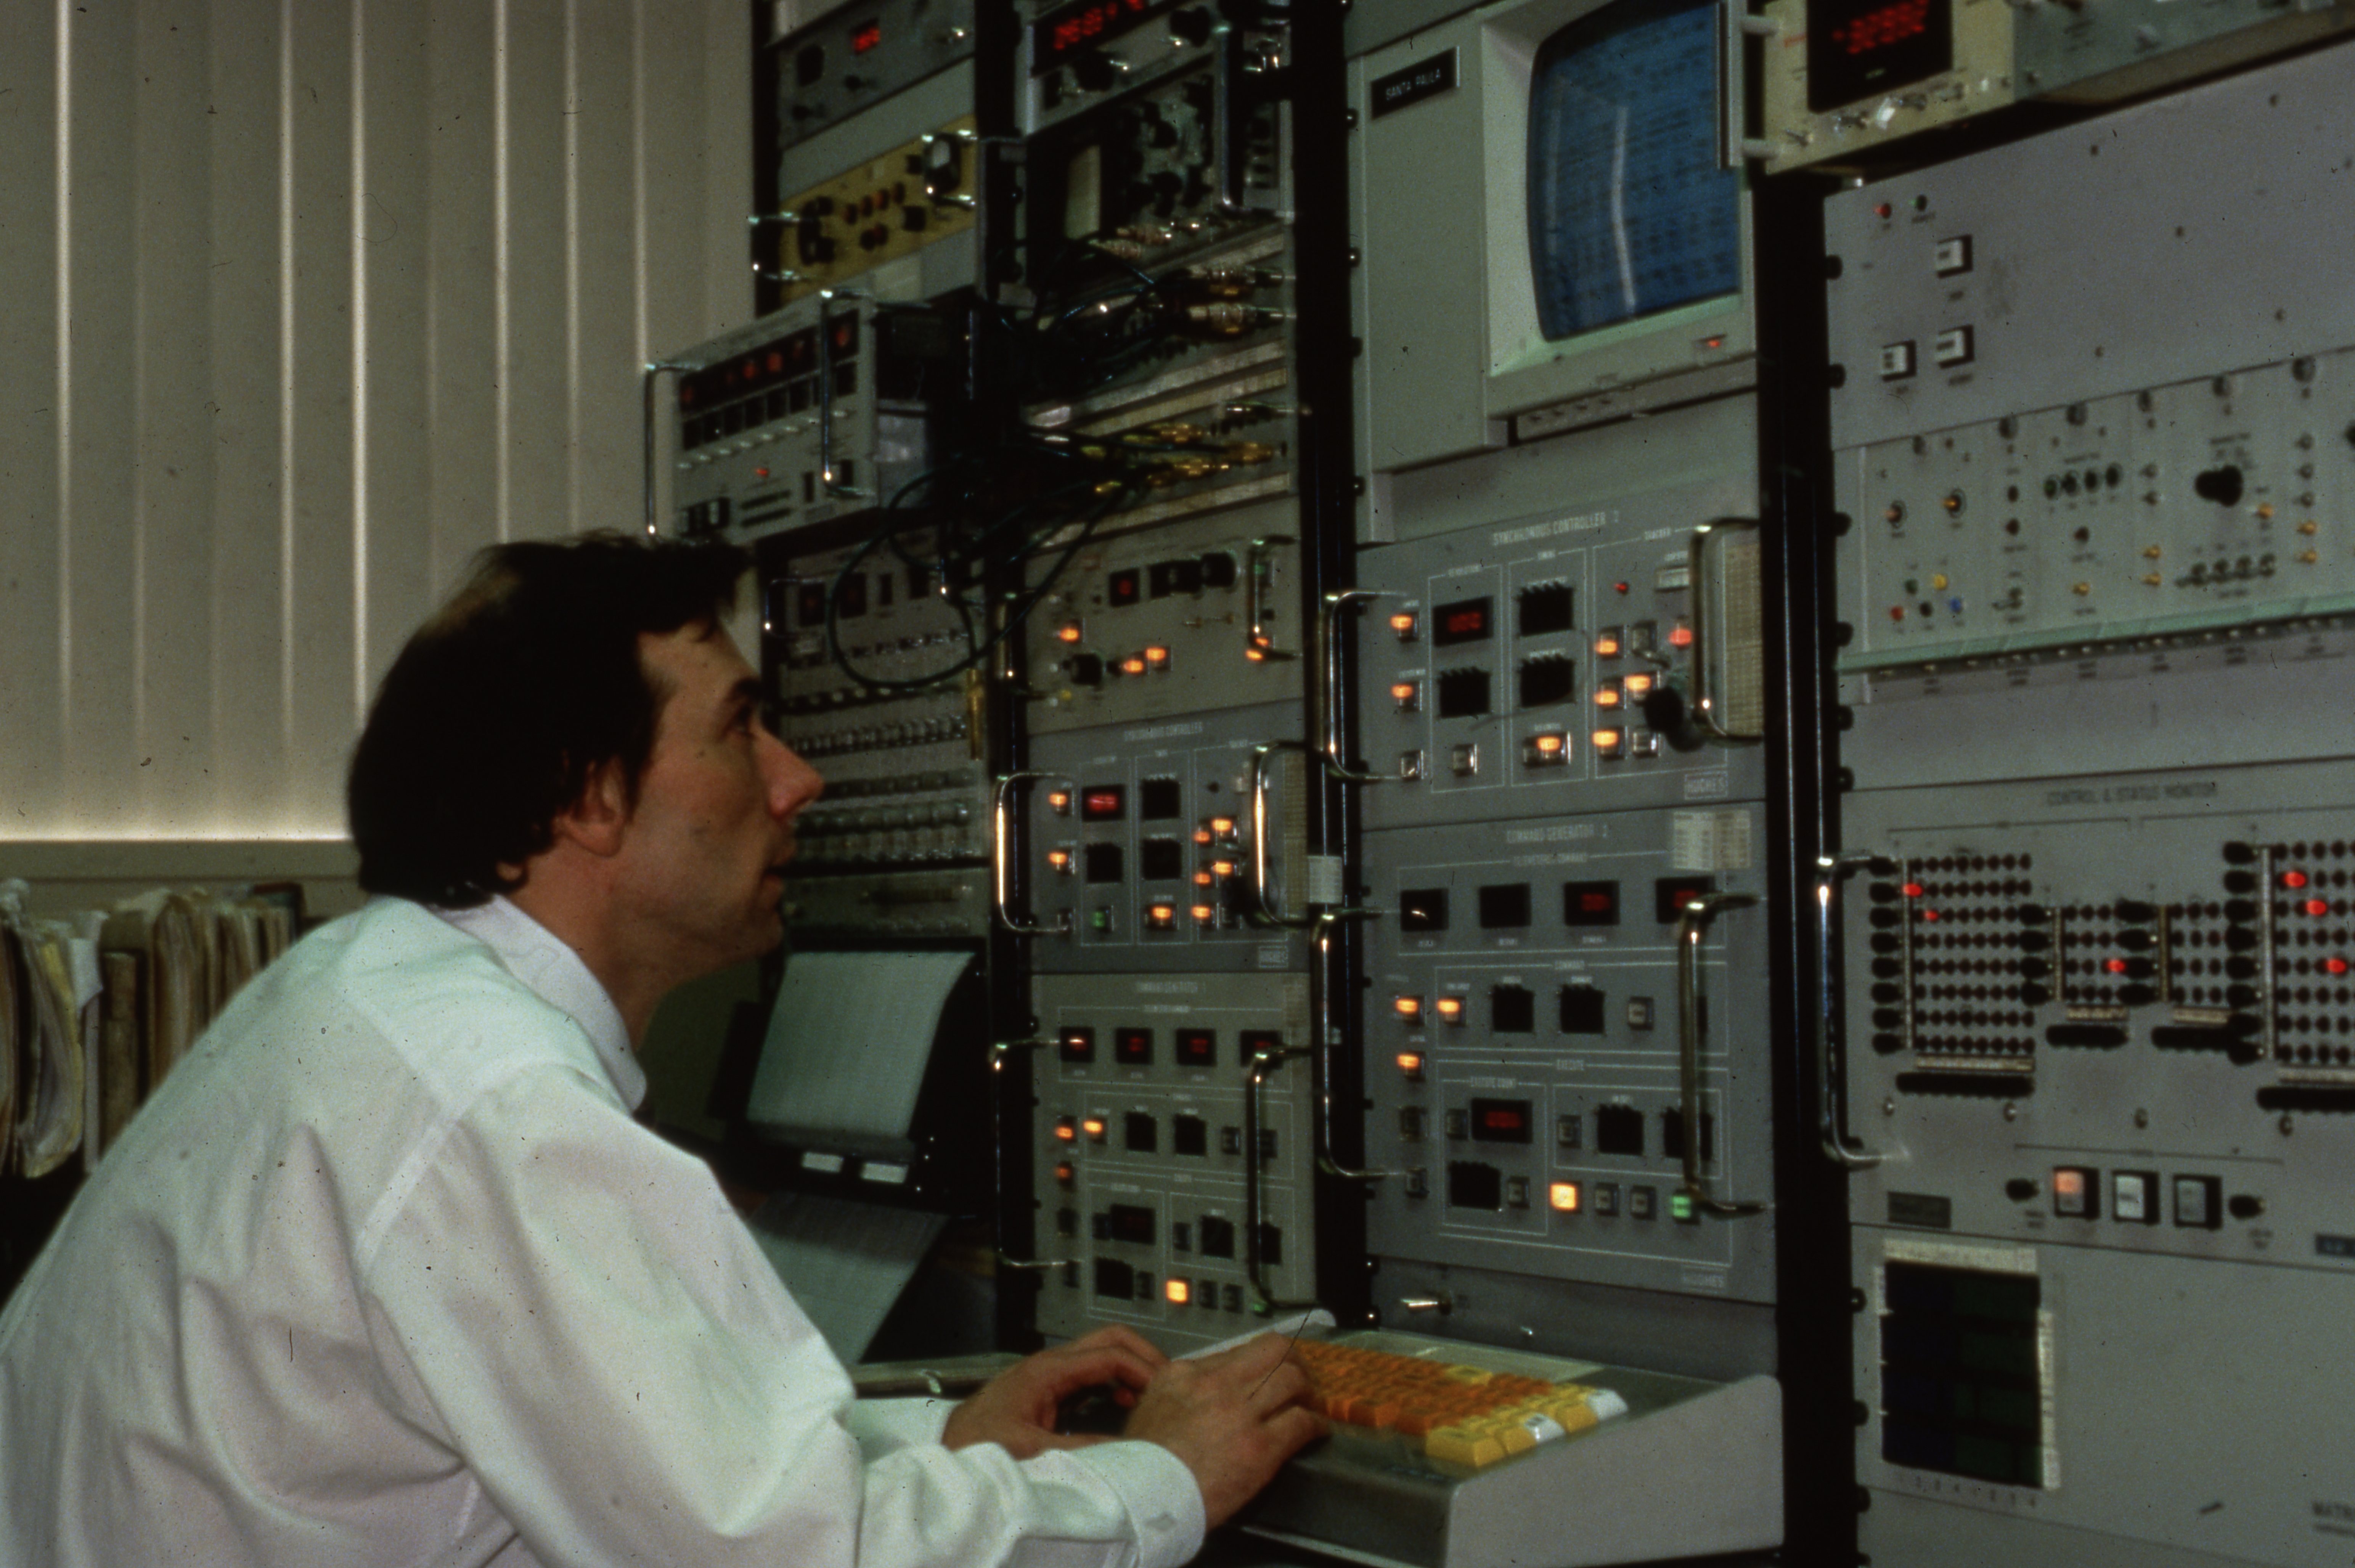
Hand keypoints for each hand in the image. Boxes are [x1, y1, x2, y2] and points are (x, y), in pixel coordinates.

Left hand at [941, 1327, 1168, 1458]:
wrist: (952, 1455)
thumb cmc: (979, 1445)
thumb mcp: (1033, 1449)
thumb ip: (1081, 1448)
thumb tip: (1125, 1449)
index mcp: (1048, 1370)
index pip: (1109, 1354)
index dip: (1143, 1368)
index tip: (1165, 1389)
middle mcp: (1051, 1366)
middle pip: (1109, 1342)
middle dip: (1143, 1356)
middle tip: (1168, 1382)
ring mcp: (1051, 1377)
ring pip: (1102, 1358)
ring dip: (1130, 1372)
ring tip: (1153, 1397)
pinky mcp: (1050, 1393)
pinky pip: (1092, 1379)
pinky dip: (1116, 1385)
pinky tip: (1126, 1407)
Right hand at [1120, 1333, 1326, 1528]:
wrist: (1143, 1496)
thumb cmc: (1141, 1461)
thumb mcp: (1149, 1407)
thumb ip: (1178, 1392)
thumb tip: (1201, 1392)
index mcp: (1186, 1372)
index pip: (1237, 1352)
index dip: (1258, 1363)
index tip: (1267, 1373)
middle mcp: (1217, 1383)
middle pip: (1273, 1350)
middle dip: (1293, 1360)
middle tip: (1300, 1377)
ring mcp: (1241, 1412)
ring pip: (1292, 1379)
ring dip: (1308, 1390)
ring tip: (1311, 1403)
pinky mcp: (1261, 1446)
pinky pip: (1302, 1422)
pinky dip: (1315, 1423)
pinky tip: (1316, 1430)